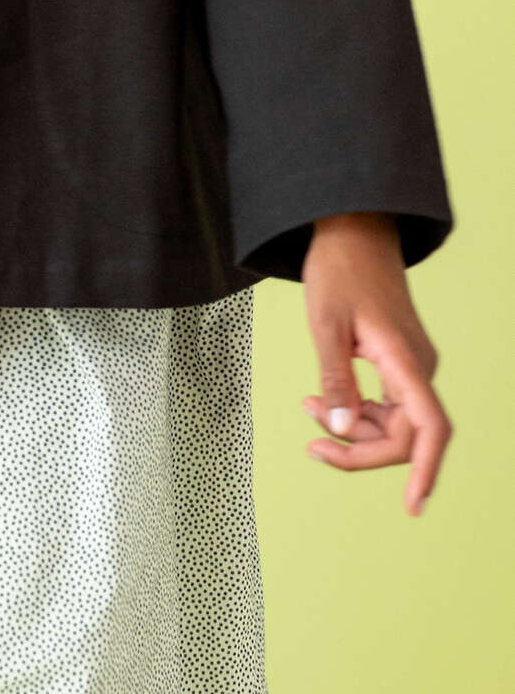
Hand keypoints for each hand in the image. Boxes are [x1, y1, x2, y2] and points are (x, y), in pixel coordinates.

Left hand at [299, 210, 452, 516]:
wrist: (353, 230)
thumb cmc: (338, 269)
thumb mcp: (324, 323)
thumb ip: (334, 378)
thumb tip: (339, 428)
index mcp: (406, 359)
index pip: (429, 427)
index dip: (426, 471)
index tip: (412, 506)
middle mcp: (418, 367)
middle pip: (404, 435)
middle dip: (360, 448)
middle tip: (312, 445)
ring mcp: (411, 366)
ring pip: (393, 423)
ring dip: (353, 428)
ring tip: (306, 410)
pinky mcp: (399, 362)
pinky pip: (386, 404)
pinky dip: (355, 410)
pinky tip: (319, 402)